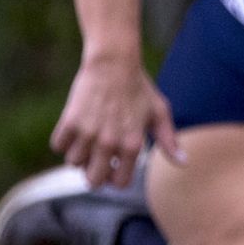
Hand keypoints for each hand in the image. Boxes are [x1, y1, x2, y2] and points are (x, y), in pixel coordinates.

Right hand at [51, 56, 184, 188]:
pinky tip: (75, 127)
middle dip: (94, 172)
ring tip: (88, 136)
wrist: (113, 62)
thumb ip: (169, 141)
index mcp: (133, 144)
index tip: (114, 166)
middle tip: (96, 157)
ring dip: (79, 153)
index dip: (116, 177)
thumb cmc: (138, 87)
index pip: (119, 183)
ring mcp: (88, 133)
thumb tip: (184, 164)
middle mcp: (110, 143)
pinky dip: (63, 140)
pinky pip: (59, 146)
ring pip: (74, 163)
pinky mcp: (70, 121)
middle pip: (92, 181)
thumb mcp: (159, 112)